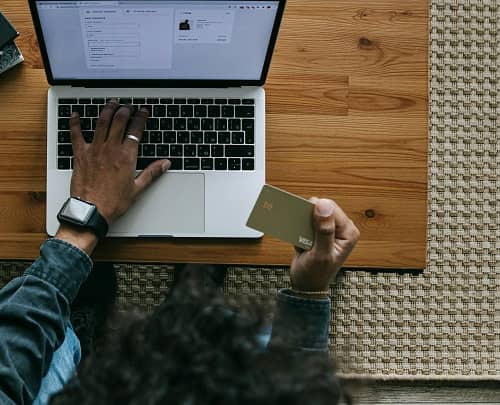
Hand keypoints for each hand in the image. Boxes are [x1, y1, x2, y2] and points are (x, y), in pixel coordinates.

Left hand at [69, 100, 169, 223]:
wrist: (91, 211)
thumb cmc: (113, 202)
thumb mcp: (138, 188)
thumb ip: (152, 173)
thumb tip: (165, 164)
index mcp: (126, 157)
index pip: (136, 130)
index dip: (141, 118)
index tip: (143, 112)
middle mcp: (110, 149)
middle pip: (119, 121)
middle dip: (125, 110)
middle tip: (128, 106)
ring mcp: (94, 150)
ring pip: (101, 123)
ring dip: (107, 110)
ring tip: (111, 103)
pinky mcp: (80, 155)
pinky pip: (76, 134)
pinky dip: (75, 123)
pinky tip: (75, 115)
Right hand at [290, 198, 359, 292]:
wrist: (306, 286)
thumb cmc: (316, 275)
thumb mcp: (321, 254)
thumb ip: (324, 231)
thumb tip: (323, 206)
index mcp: (348, 232)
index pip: (331, 208)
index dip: (315, 212)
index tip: (305, 224)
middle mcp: (342, 228)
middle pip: (321, 208)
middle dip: (308, 219)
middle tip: (304, 236)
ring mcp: (330, 229)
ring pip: (312, 213)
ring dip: (303, 225)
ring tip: (304, 242)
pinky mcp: (319, 232)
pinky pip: (306, 221)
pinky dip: (300, 229)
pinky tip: (302, 243)